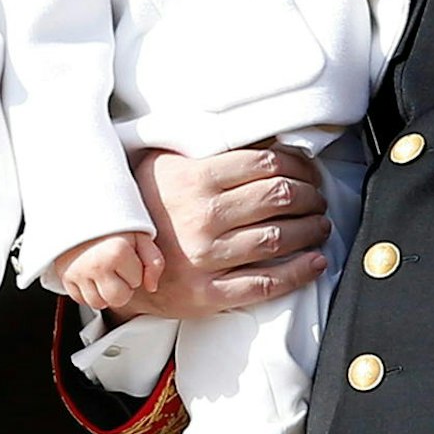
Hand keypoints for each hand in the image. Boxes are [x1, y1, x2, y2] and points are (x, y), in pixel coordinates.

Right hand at [55, 232, 163, 311]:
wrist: (78, 210)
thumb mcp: (140, 234)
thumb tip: (151, 287)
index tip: (126, 253)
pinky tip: (90, 274)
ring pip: (98, 303)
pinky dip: (87, 291)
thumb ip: (154, 261)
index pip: (136, 282)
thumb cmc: (113, 223)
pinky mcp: (64, 276)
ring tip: (104, 270)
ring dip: (104, 291)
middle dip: (122, 286)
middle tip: (117, 266)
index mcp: (118, 251)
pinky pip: (80, 299)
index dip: (135, 269)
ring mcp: (78, 272)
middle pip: (118, 299)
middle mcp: (96, 265)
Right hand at [113, 146, 327, 320]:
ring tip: (320, 224)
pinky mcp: (208, 293)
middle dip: (309, 195)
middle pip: (279, 198)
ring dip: (310, 229)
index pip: (265, 163)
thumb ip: (208, 150)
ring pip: (278, 238)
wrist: (113, 259)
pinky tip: (315, 262)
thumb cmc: (146, 205)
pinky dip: (299, 272)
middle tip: (318, 196)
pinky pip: (266, 283)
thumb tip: (265, 140)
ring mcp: (206, 258)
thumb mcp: (166, 164)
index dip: (298, 164)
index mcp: (194, 179)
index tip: (308, 169)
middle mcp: (202, 217)